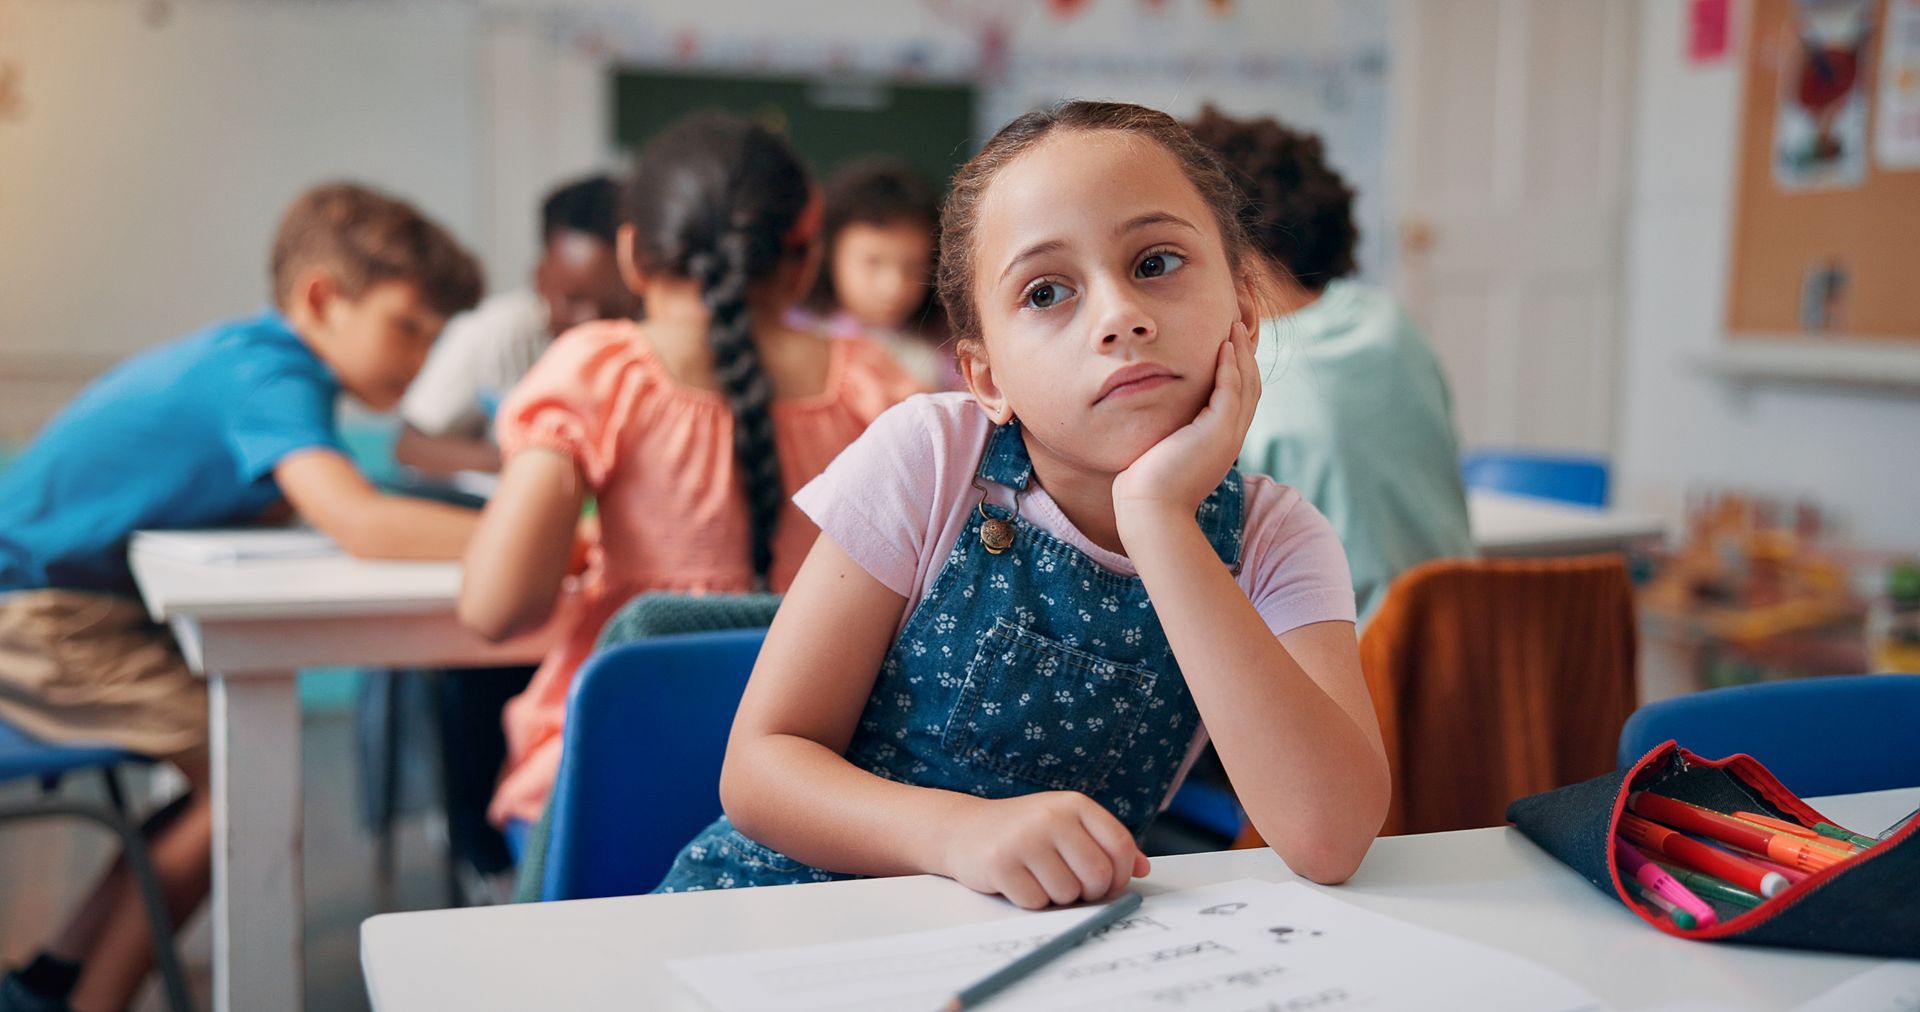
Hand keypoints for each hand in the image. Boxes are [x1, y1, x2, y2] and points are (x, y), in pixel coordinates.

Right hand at [939, 792, 1149, 909]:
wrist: (964, 829)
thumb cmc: (1024, 831)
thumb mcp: (1067, 825)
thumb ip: (1105, 843)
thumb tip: (1142, 868)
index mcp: (1075, 804)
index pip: (1120, 846)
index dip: (1120, 875)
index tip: (1108, 884)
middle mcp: (1052, 816)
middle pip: (1097, 875)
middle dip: (1089, 892)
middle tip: (1071, 886)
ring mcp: (1025, 838)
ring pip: (1068, 893)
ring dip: (1057, 897)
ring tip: (1038, 876)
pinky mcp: (1001, 863)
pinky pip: (1036, 902)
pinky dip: (1031, 900)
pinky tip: (1017, 881)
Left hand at [1111, 320, 1257, 526]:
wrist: (1150, 510)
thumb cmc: (1147, 487)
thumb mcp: (1164, 454)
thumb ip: (1169, 436)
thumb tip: (1155, 424)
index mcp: (1220, 443)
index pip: (1239, 400)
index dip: (1239, 371)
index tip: (1229, 346)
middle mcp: (1231, 438)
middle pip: (1250, 388)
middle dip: (1247, 355)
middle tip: (1239, 327)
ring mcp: (1228, 435)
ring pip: (1246, 385)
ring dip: (1242, 353)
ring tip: (1235, 327)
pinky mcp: (1219, 432)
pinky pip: (1231, 390)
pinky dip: (1230, 366)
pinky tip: (1224, 347)